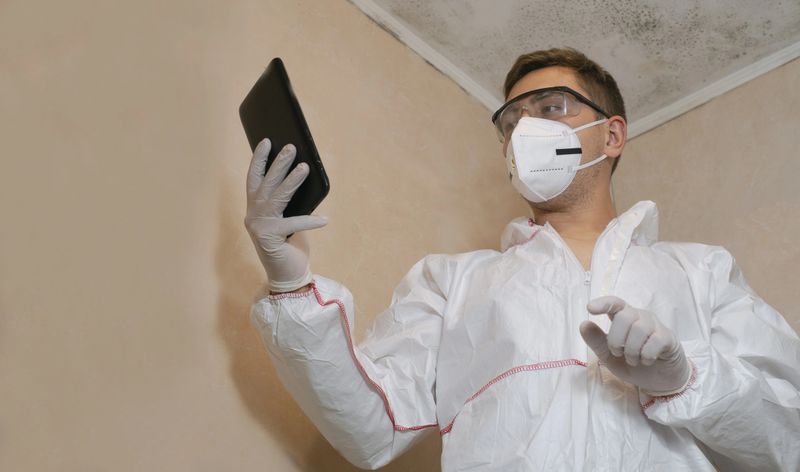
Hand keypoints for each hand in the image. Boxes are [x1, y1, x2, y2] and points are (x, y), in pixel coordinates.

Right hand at [244, 138, 327, 291]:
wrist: (288, 275)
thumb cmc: (290, 244)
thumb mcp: (288, 218)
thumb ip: (288, 201)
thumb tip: (302, 173)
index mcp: (255, 207)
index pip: (254, 178)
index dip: (259, 159)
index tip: (267, 141)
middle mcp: (253, 215)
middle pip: (266, 183)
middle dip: (279, 163)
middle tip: (291, 147)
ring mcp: (259, 227)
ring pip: (277, 197)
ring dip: (292, 181)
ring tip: (305, 167)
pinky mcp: (270, 239)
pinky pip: (292, 225)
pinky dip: (309, 222)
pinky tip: (324, 219)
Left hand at [580, 296, 691, 395]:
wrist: (659, 380)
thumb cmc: (633, 363)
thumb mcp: (610, 357)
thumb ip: (597, 342)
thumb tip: (583, 325)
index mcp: (623, 318)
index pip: (614, 303)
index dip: (603, 303)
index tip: (590, 308)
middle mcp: (639, 317)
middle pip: (624, 316)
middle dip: (616, 339)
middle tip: (619, 353)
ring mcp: (655, 325)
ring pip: (639, 329)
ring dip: (631, 351)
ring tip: (634, 360)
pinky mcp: (668, 337)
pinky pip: (654, 341)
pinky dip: (646, 356)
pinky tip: (647, 361)